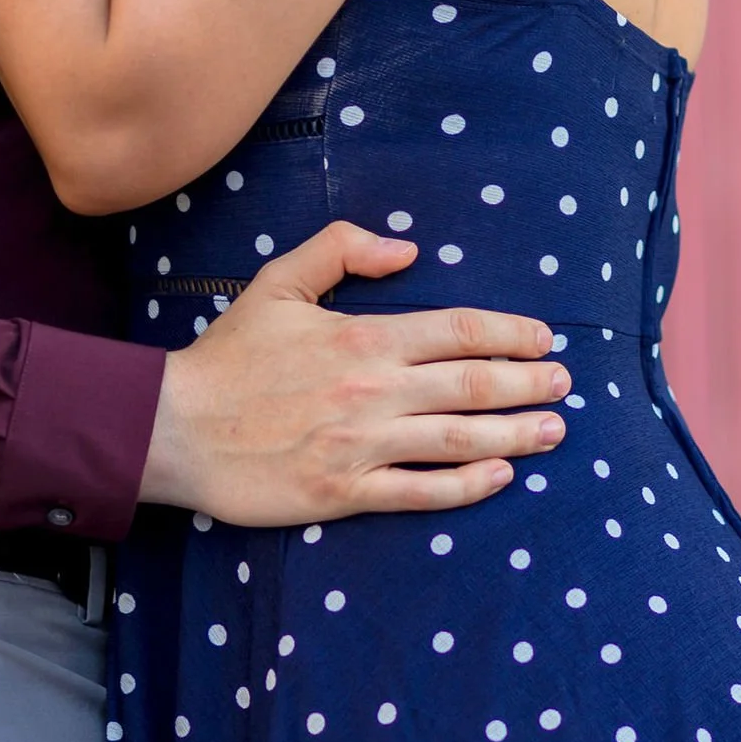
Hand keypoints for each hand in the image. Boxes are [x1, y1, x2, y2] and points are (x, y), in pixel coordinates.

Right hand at [140, 220, 568, 526]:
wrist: (175, 427)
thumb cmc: (229, 356)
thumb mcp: (278, 283)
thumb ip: (341, 250)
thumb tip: (406, 248)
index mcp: (362, 337)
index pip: (457, 330)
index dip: (509, 333)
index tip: (543, 337)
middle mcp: (372, 391)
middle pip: (472, 385)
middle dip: (529, 383)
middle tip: (565, 384)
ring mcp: (362, 446)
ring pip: (458, 440)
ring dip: (515, 434)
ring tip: (554, 431)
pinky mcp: (344, 492)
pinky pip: (421, 491)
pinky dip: (467, 485)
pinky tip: (500, 478)